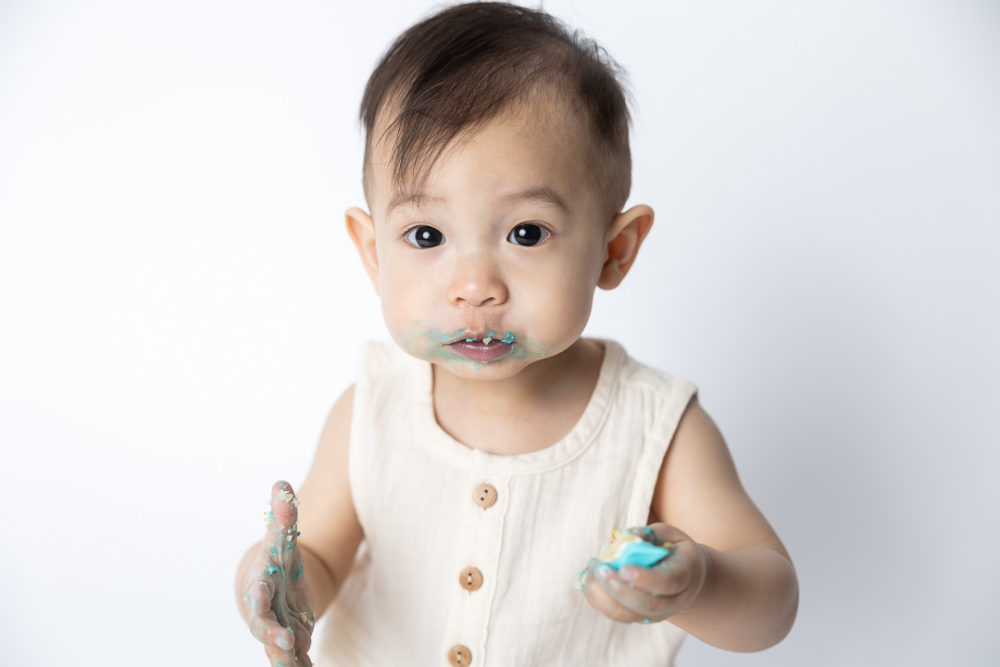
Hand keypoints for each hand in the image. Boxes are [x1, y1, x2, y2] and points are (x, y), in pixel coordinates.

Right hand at [240, 481, 314, 665]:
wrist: (272, 589)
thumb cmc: (277, 562)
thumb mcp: (284, 540)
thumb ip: (284, 517)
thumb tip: (282, 483)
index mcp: (262, 586)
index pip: (257, 591)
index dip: (256, 596)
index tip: (258, 600)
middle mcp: (266, 613)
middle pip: (265, 626)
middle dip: (273, 635)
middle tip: (285, 643)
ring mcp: (279, 630)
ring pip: (279, 650)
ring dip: (286, 660)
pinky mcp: (294, 644)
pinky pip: (297, 661)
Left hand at [579, 523, 707, 623]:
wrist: (687, 578)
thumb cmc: (674, 550)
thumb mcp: (670, 534)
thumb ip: (649, 533)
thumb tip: (626, 536)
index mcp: (685, 575)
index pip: (667, 582)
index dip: (645, 578)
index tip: (623, 568)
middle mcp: (674, 601)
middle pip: (647, 605)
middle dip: (619, 589)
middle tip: (599, 569)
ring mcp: (658, 614)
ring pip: (629, 616)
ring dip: (604, 597)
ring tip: (590, 572)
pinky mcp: (640, 618)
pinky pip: (618, 615)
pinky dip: (599, 601)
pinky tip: (589, 581)